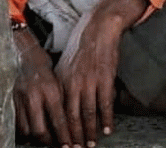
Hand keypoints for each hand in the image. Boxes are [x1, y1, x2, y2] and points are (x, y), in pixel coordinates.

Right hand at [13, 28, 73, 147]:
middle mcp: (34, 97)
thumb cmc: (46, 68)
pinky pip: (16, 125)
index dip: (66, 136)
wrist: (25, 54)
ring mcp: (20, 101)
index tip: (72, 146)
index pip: (59, 120)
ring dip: (37, 140)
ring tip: (47, 142)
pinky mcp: (10, 103)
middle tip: (60, 146)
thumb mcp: (60, 81)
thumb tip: (77, 119)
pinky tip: (32, 134)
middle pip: (41, 131)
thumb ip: (65, 100)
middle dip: (50, 143)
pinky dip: (25, 133)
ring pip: (27, 131)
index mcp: (51, 90)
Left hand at [56, 0, 148, 146]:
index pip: (58, 113)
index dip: (60, 131)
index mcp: (60, 83)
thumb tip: (61, 106)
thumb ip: (62, 87)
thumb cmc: (81, 49)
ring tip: (91, 144)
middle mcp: (72, 84)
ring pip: (88, 114)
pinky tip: (107, 129)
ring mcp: (88, 82)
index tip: (62, 144)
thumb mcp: (64, 67)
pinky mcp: (105, 78)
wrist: (97, 30)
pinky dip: (106, 119)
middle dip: (74, 136)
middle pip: (71, 117)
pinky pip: (105, 104)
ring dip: (90, 132)